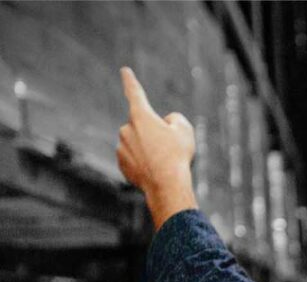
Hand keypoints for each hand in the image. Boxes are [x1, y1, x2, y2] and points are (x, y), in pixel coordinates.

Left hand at [117, 67, 197, 229]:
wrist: (167, 186)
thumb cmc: (177, 156)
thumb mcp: (185, 131)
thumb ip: (174, 120)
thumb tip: (165, 123)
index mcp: (141, 116)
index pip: (134, 93)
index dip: (130, 81)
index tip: (124, 71)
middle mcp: (126, 129)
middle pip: (142, 126)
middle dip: (153, 133)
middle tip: (168, 149)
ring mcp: (121, 147)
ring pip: (137, 143)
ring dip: (149, 149)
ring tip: (163, 162)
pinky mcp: (121, 164)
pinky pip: (134, 159)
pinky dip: (143, 163)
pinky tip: (154, 172)